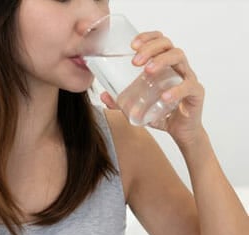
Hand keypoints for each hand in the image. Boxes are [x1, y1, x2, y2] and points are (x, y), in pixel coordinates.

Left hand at [101, 31, 204, 145]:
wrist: (181, 131)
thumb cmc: (162, 113)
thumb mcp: (139, 106)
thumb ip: (121, 102)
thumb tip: (103, 96)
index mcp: (165, 65)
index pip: (159, 41)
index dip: (147, 38)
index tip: (132, 45)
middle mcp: (178, 67)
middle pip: (168, 45)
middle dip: (150, 48)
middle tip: (135, 61)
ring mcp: (188, 77)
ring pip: (179, 57)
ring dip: (162, 61)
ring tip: (147, 71)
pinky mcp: (196, 93)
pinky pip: (188, 86)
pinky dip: (176, 90)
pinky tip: (164, 97)